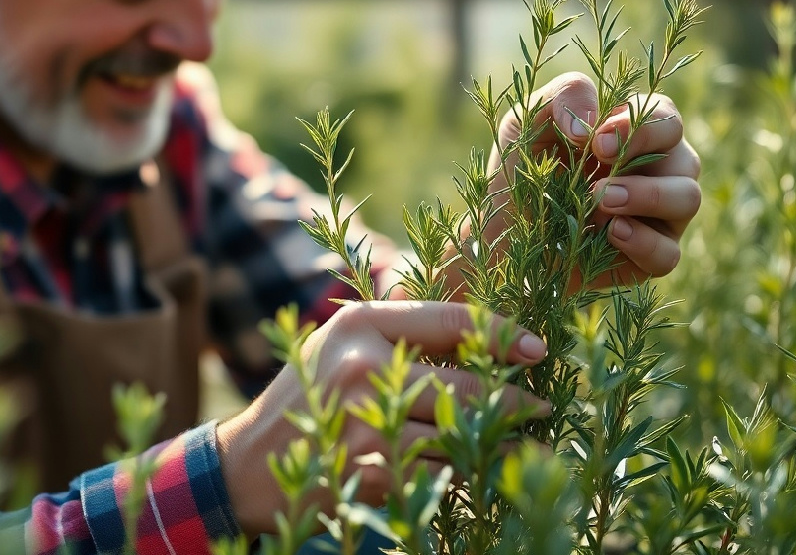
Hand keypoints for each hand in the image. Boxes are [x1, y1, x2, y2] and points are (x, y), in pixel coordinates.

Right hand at [215, 301, 549, 537]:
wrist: (251, 465)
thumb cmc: (309, 391)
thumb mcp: (342, 340)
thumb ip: (399, 325)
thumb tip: (481, 328)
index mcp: (360, 325)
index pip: (448, 321)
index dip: (500, 334)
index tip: (537, 350)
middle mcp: (363, 370)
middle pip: (463, 386)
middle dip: (512, 402)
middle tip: (544, 408)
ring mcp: (367, 426)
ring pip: (458, 436)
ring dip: (498, 445)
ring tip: (525, 444)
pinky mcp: (371, 473)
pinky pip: (439, 474)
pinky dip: (466, 474)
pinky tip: (482, 472)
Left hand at [489, 72, 700, 285]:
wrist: (506, 232)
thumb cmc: (524, 169)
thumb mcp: (527, 122)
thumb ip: (562, 96)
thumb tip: (589, 121)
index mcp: (636, 133)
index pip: (664, 115)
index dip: (639, 125)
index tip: (597, 141)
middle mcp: (659, 171)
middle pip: (686, 155)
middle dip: (646, 156)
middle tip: (601, 164)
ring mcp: (660, 216)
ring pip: (687, 198)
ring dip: (648, 196)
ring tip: (601, 200)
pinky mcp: (650, 256)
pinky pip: (669, 252)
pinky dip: (643, 242)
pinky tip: (611, 233)